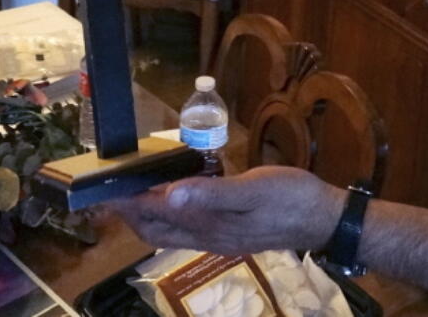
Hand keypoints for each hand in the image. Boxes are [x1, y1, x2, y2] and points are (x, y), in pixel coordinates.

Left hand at [112, 167, 343, 255]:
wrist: (324, 218)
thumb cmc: (290, 198)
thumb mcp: (254, 190)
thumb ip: (212, 193)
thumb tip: (168, 195)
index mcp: (210, 226)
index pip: (156, 216)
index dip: (128, 203)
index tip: (104, 190)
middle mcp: (209, 237)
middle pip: (156, 230)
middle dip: (130, 213)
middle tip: (112, 191)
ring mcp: (220, 238)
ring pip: (171, 232)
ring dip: (149, 216)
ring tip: (136, 194)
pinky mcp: (232, 233)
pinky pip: (189, 228)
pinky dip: (173, 214)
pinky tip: (178, 199)